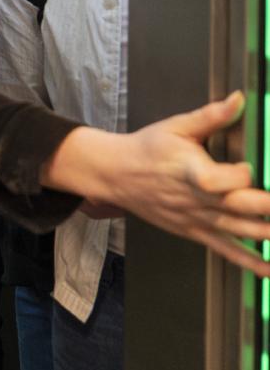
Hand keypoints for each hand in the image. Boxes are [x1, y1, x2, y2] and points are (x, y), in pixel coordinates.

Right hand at [43, 92, 269, 275]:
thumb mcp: (176, 127)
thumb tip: (238, 99)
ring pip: (240, 231)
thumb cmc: (145, 150)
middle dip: (269, 208)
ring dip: (267, 234)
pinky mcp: (196, 232)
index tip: (254, 164)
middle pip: (239, 208)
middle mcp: (196, 199)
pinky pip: (226, 250)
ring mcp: (197, 219)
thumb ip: (210, 116)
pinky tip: (269, 269)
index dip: (244, 174)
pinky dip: (250, 262)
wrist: (115, 175)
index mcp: (190, 171)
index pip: (223, 178)